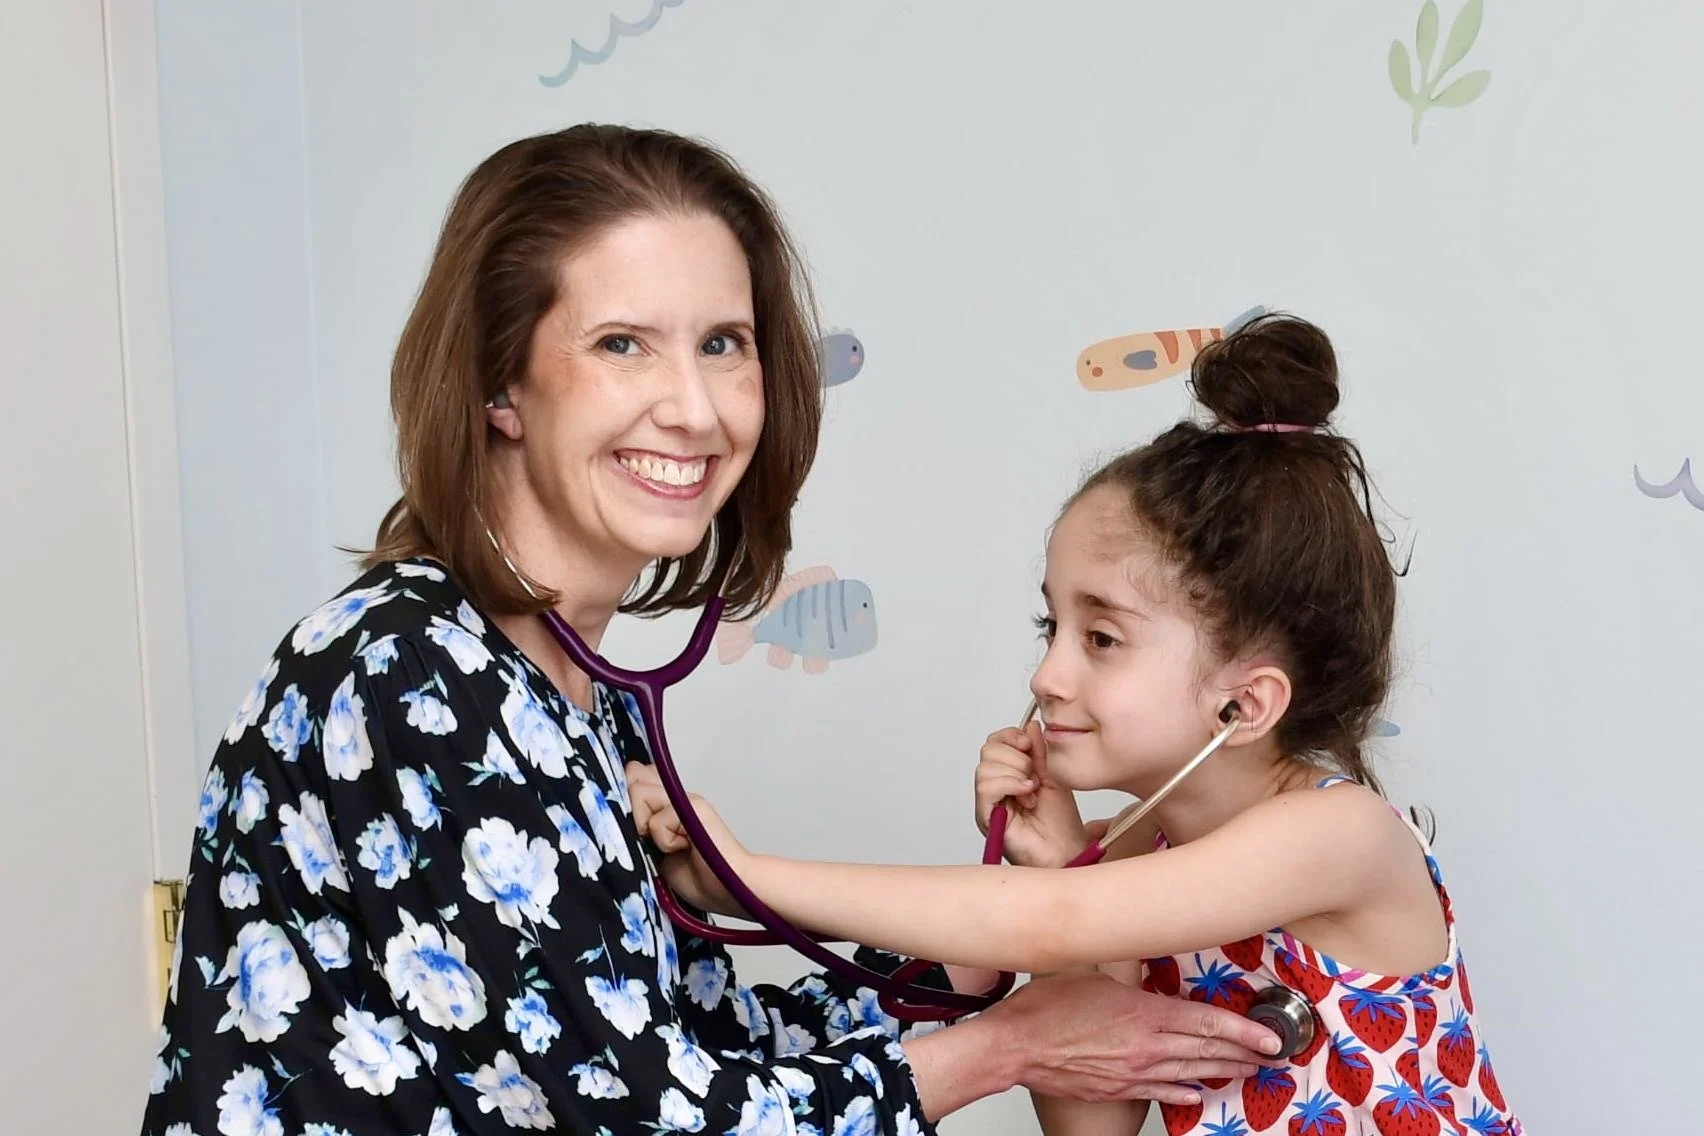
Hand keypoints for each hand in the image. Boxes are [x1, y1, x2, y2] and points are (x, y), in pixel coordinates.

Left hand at [625, 762, 747, 917]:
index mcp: (666, 801)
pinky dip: (664, 842)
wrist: (729, 888)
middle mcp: (675, 794)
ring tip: (669, 845)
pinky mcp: (692, 806)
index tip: (638, 825)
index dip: (626, 793)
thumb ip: (640, 824)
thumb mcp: (655, 850)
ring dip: (647, 829)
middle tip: (652, 840)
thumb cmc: (698, 875)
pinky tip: (683, 848)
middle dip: (632, 816)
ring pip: (638, 794)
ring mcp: (685, 798)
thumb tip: (624, 799)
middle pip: (630, 781)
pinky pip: (656, 822)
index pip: (634, 774)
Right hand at [974, 720, 1088, 867]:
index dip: (1012, 736)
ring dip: (1016, 773)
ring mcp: (988, 802)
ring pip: (985, 767)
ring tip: (1033, 790)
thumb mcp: (1054, 776)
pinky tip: (1027, 793)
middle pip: (988, 750)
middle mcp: (994, 787)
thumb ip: (1040, 751)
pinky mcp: (987, 817)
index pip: (995, 742)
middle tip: (1035, 775)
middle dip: (1018, 757)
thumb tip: (1030, 724)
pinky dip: (1010, 784)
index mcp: (1008, 774)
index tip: (1031, 745)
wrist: (1067, 852)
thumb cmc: (1061, 824)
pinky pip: (986, 787)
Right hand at [990, 972, 1284, 1105]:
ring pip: (1189, 1072)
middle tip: (1272, 1055)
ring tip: (1248, 1072)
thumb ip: (1128, 980)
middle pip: (1205, 1049)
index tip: (1268, 1035)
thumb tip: (1146, 973)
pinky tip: (1198, 1092)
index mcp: (1142, 1013)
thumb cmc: (1045, 1009)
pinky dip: (1182, 1092)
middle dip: (1243, 1052)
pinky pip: (1159, 1092)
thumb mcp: (1094, 977)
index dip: (1242, 1029)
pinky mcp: (1117, 1088)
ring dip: (1221, 1071)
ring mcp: (1133, 1071)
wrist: (1014, 1046)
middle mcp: (1145, 1046)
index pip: (1205, 1021)